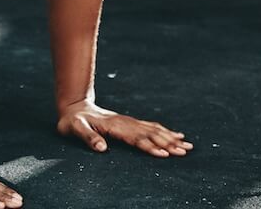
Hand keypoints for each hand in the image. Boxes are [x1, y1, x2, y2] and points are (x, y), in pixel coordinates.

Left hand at [57, 100, 191, 157]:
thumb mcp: (75, 129)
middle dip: (169, 143)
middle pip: (151, 134)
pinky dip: (165, 131)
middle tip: (186, 151)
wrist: (74, 106)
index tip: (166, 154)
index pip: (137, 139)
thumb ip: (88, 138)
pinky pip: (151, 127)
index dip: (151, 147)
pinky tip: (176, 135)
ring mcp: (129, 122)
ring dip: (171, 138)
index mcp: (115, 126)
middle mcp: (126, 123)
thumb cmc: (73, 122)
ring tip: (188, 145)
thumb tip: (103, 149)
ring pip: (154, 130)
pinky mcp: (130, 124)